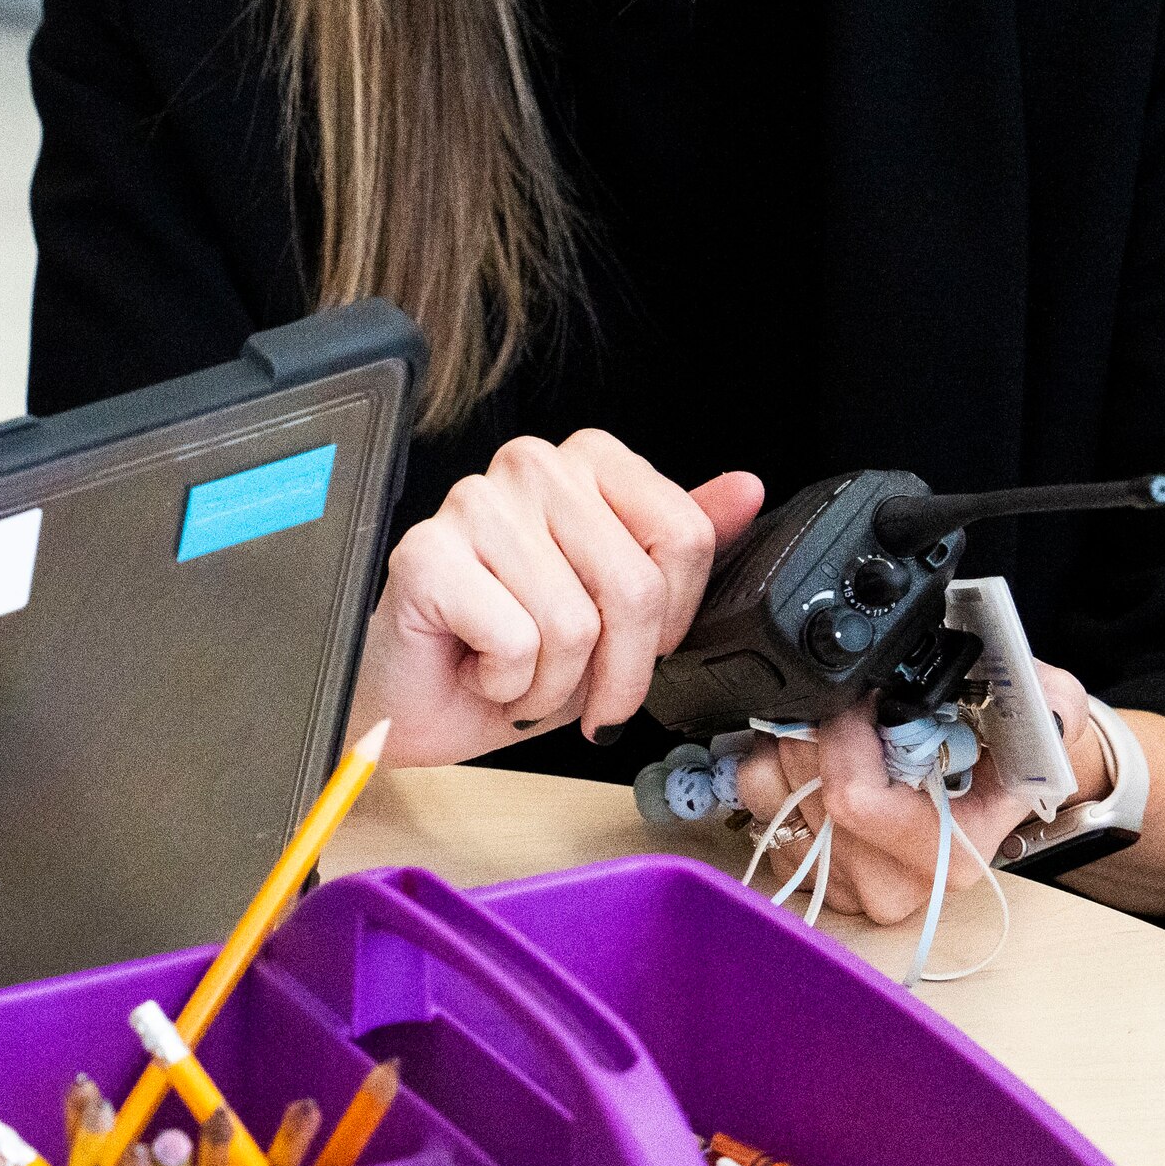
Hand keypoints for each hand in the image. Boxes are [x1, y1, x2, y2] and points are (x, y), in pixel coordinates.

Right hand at [360, 435, 760, 764]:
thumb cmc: (514, 653)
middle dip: (616, 671)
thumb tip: (745, 490)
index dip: (671, 622)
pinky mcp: (427, 552)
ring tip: (520, 676)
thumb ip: (682, 546)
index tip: (641, 650)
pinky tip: (480, 668)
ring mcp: (475, 502)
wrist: (418, 702)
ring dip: (553, 685)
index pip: (683, 536)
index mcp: (590, 463)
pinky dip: (505, 683)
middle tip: (582, 692)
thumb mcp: (621, 611)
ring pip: (573, 624)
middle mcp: (534, 465)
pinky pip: (515, 641)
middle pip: (634, 587)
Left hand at [734, 705, 1054, 930]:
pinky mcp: (806, 870)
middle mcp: (893, 884)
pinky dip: (776, 761)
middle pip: (808, 788)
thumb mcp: (1048, 714)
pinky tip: (817, 749)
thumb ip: (1046, 704)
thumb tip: (1035, 699)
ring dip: (792, 739)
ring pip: (776, 791)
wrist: (1000, 781)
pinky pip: (758, 802)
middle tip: (850, 695)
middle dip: (818, 724)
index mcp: (948, 857)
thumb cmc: (1016, 750)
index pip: (856, 798)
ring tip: (839, 720)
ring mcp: (844, 882)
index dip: (846, 731)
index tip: (864, 689)